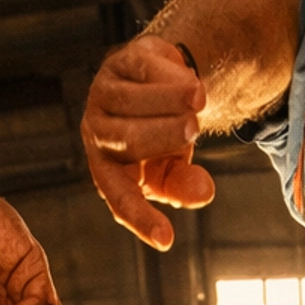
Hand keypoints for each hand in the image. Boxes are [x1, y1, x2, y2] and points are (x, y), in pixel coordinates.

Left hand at [81, 35, 215, 248]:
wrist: (158, 84)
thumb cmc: (160, 135)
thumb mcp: (173, 168)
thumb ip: (183, 185)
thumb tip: (205, 194)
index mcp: (110, 173)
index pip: (122, 201)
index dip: (143, 219)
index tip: (166, 240)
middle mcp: (99, 137)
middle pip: (128, 141)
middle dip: (161, 135)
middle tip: (193, 130)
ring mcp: (103, 98)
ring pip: (132, 102)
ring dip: (167, 101)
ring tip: (199, 101)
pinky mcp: (119, 65)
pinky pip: (142, 71)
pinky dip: (169, 78)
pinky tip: (193, 86)